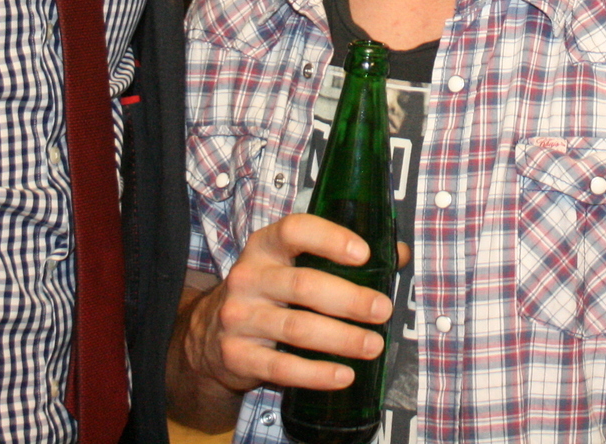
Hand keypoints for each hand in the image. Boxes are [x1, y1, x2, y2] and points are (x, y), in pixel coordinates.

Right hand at [180, 213, 393, 397]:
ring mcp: (239, 317)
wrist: (207, 335)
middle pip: (303, 284)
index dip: (330, 239)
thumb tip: (397, 254)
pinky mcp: (237, 355)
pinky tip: (344, 375)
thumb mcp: (292, 265)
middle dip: (349, 299)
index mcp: (264, 247)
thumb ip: (341, 256)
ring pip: (296, 327)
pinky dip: (316, 374)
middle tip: (382, 310)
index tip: (363, 253)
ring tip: (373, 346)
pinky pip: (281, 367)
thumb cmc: (267, 293)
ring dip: (341, 338)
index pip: (295, 230)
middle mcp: (248, 278)